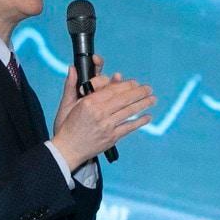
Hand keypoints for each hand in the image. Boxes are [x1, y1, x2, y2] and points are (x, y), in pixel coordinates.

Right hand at [52, 56, 155, 170]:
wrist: (67, 150)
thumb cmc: (66, 127)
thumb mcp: (66, 104)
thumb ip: (71, 85)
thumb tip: (72, 68)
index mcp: (89, 103)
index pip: (112, 90)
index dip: (126, 85)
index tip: (135, 82)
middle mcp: (99, 113)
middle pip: (124, 99)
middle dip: (139, 92)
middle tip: (149, 88)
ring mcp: (107, 126)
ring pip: (129, 112)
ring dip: (143, 104)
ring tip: (152, 99)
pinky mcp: (111, 138)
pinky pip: (129, 128)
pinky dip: (140, 122)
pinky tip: (148, 117)